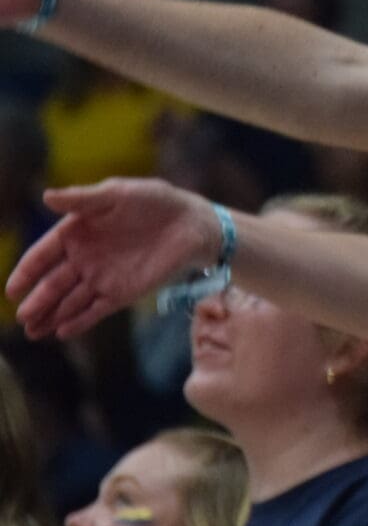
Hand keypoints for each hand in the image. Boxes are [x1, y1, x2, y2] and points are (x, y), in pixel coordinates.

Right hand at [6, 179, 220, 339]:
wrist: (192, 223)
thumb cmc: (154, 201)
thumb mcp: (117, 194)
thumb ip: (83, 198)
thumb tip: (46, 196)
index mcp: (76, 233)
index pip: (43, 255)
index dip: (27, 272)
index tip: (12, 290)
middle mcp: (83, 259)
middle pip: (53, 283)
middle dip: (37, 301)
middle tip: (22, 317)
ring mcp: (101, 278)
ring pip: (70, 301)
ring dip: (51, 315)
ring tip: (33, 331)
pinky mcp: (122, 293)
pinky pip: (96, 310)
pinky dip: (80, 321)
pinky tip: (63, 332)